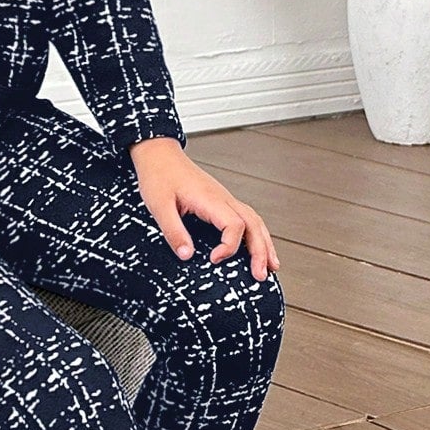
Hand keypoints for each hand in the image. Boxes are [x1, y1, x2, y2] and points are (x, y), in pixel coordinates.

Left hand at [129, 138, 280, 280]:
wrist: (159, 154)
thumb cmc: (159, 175)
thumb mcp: (159, 207)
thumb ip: (173, 232)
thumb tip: (186, 255)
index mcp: (210, 198)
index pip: (234, 224)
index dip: (229, 246)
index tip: (214, 259)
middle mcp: (222, 198)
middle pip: (253, 224)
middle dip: (261, 251)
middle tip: (261, 275)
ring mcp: (224, 198)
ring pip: (254, 220)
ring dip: (264, 243)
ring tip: (270, 265)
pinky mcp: (220, 201)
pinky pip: (246, 217)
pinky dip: (256, 234)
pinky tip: (257, 245)